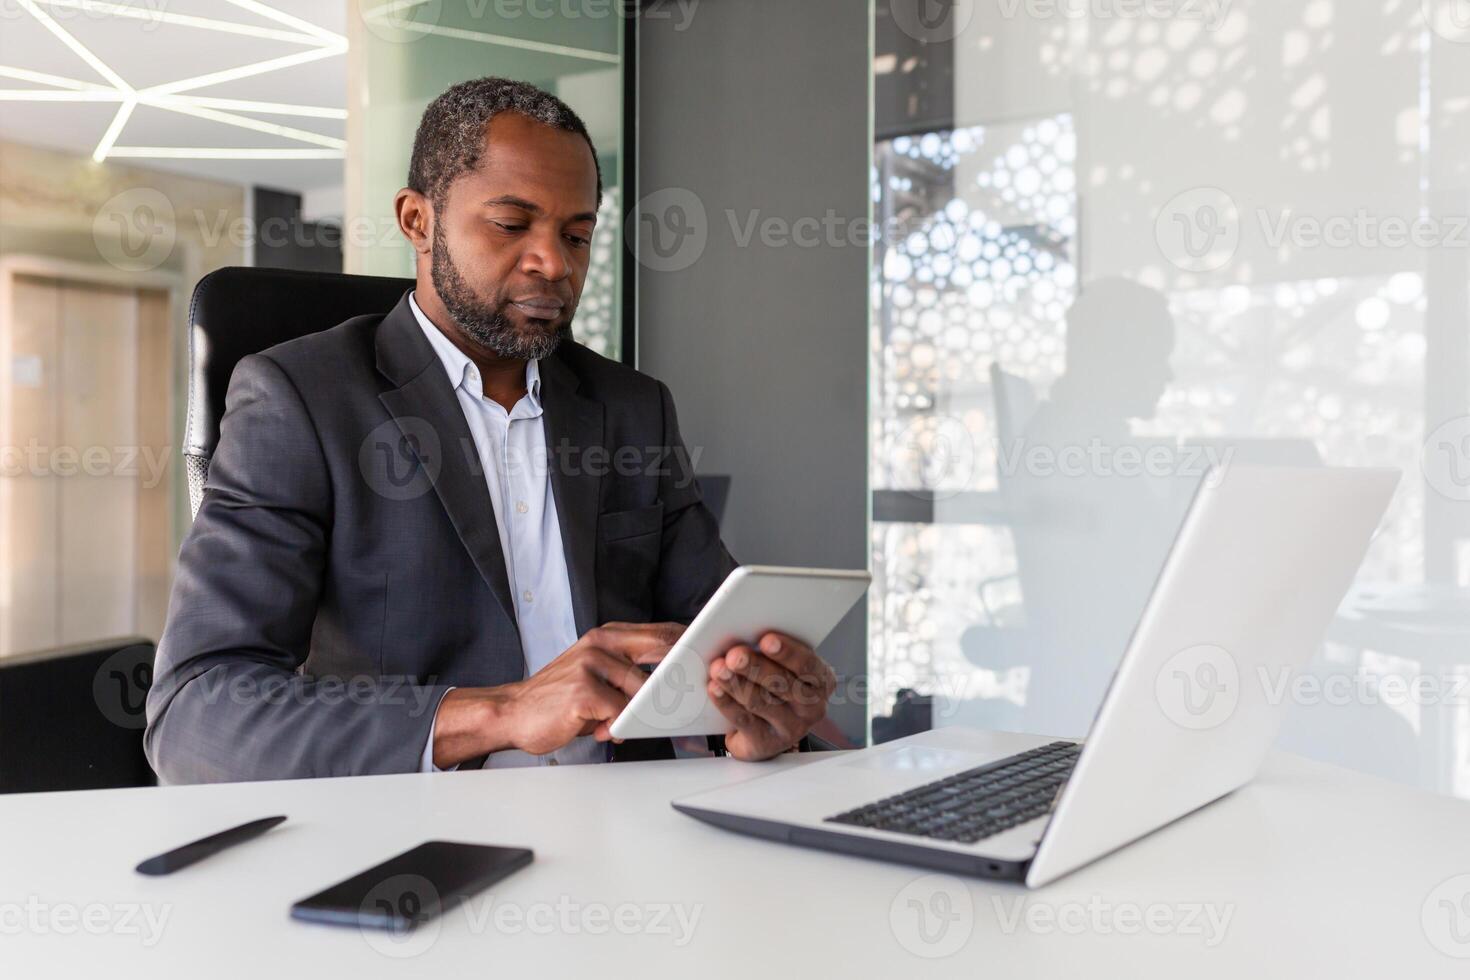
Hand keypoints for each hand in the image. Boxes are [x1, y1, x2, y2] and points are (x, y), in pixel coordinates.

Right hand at [431, 622, 684, 766]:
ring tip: (625, 721)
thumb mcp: (595, 672)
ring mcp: (591, 665)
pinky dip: (617, 726)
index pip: (660, 633)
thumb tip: (674, 680)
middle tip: (699, 684)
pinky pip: (620, 713)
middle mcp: (600, 644)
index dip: (689, 643)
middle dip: (684, 666)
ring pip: (642, 689)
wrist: (512, 712)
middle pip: (661, 647)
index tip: (711, 653)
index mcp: (607, 636)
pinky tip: (602, 730)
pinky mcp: (583, 692)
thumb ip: (629, 671)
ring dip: (643, 710)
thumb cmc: (558, 697)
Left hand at [707, 632, 836, 760]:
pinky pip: (744, 721)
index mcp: (820, 680)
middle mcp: (811, 707)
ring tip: (719, 669)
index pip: (808, 664)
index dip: (787, 652)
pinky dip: (726, 703)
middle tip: (735, 655)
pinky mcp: (766, 743)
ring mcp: (790, 728)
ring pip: (761, 702)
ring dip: (736, 683)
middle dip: (756, 667)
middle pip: (783, 684)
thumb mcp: (784, 666)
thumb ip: (772, 651)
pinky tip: (715, 689)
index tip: (766, 640)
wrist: (768, 728)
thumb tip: (746, 635)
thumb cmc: (776, 685)